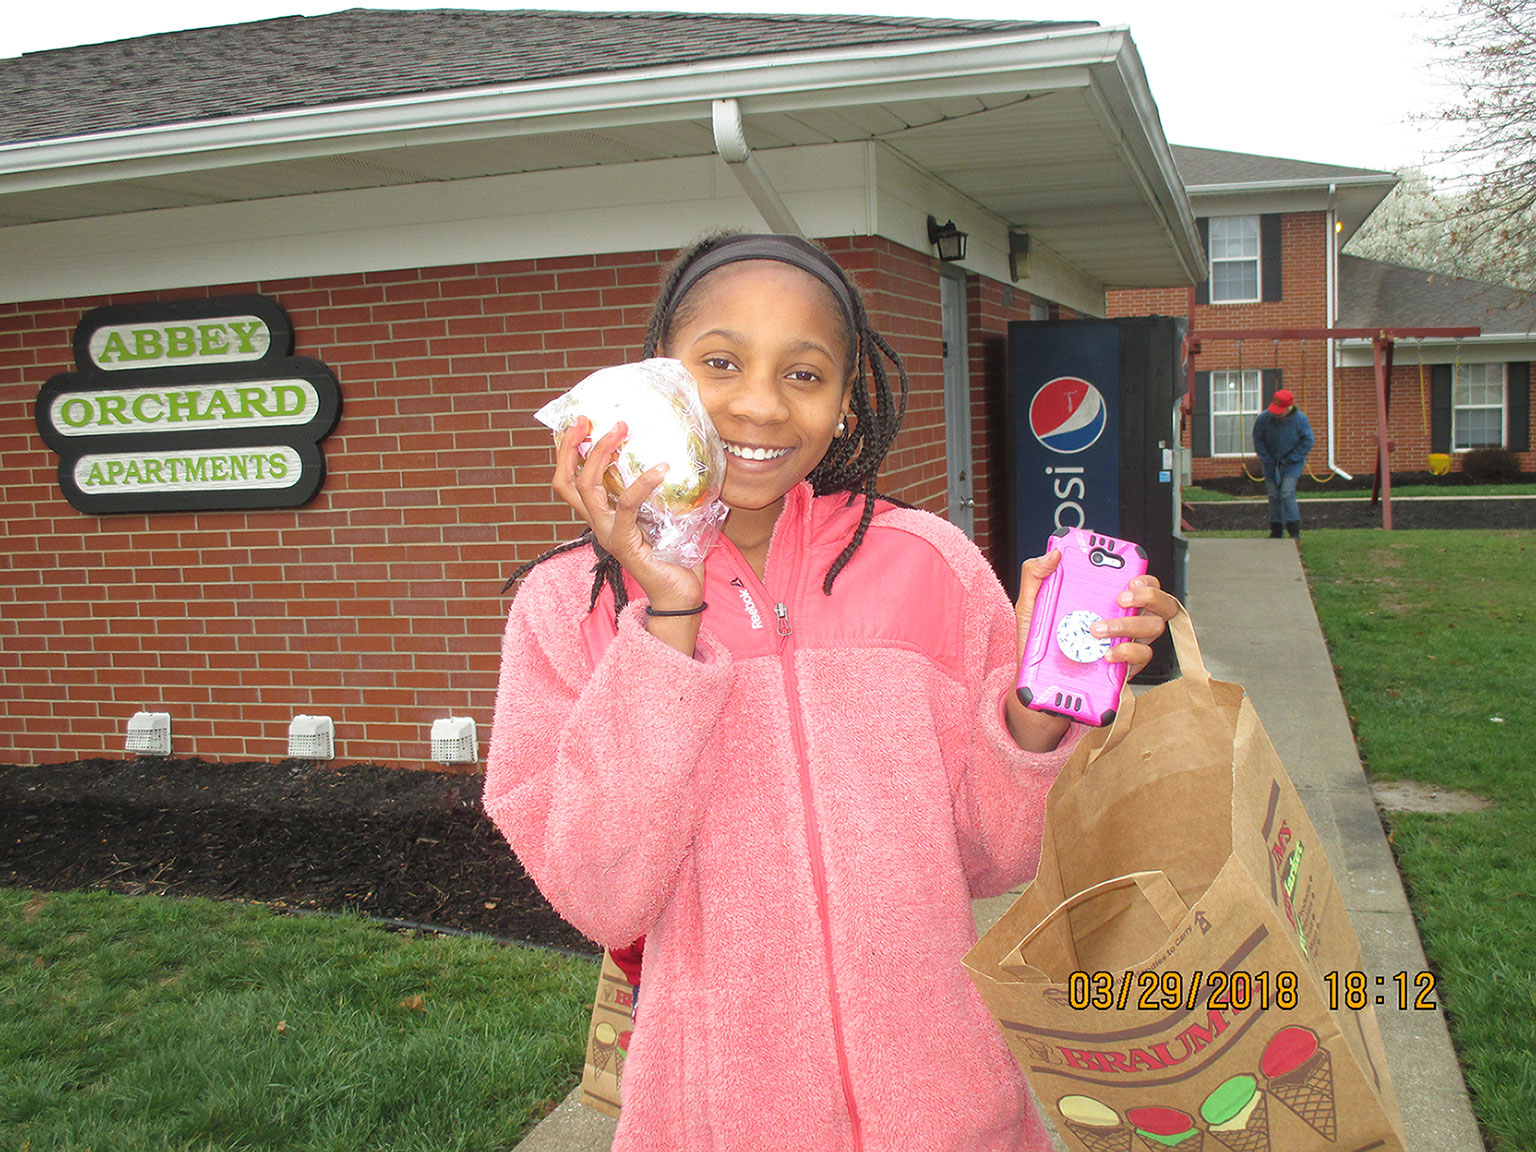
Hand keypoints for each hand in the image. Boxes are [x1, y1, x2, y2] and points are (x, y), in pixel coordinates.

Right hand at [552, 418, 705, 644]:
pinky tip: (661, 469)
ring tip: (621, 429)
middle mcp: (598, 523)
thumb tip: (679, 453)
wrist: (681, 594)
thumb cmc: (676, 554)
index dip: (566, 452)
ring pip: (587, 487)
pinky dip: (641, 484)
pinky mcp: (623, 543)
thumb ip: (663, 489)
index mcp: (604, 515)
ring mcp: (607, 533)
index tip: (578, 422)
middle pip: (568, 481)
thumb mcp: (666, 514)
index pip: (570, 481)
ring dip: (601, 453)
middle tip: (589, 418)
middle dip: (573, 445)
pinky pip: (626, 506)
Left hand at [1004, 556, 1178, 750]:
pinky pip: (1141, 656)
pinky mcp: (1126, 667)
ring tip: (1097, 629)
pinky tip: (1106, 653)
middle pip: (1160, 602)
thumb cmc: (1038, 641)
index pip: (1140, 582)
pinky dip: (1126, 652)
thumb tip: (1054, 553)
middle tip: (1120, 598)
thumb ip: (1036, 575)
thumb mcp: (1030, 605)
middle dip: (1148, 595)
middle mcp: (1124, 619)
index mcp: (1107, 600)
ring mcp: (1128, 643)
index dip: (1144, 576)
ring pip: (1153, 627)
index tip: (1130, 576)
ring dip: (1128, 625)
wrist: (1037, 682)